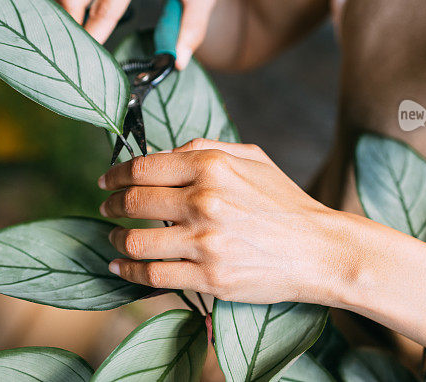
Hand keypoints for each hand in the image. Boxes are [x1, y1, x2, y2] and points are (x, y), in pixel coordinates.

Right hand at [52, 0, 220, 68]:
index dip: (94, 37)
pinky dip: (67, 9)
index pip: (106, 7)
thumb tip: (176, 61)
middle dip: (70, 31)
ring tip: (71, 51)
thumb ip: (192, 29)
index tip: (88, 64)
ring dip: (64, 20)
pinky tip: (75, 31)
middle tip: (74, 62)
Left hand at [98, 138, 346, 304]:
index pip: (144, 167)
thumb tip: (164, 152)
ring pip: (137, 242)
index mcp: (212, 166)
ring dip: (116, 240)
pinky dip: (129, 271)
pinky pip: (153, 276)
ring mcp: (205, 242)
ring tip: (114, 239)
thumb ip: (206, 147)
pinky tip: (121, 266)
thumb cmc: (285, 201)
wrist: (319, 249)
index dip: (116, 175)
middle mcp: (204, 201)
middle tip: (107, 208)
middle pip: (134, 202)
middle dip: (112, 206)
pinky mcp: (209, 278)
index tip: (106, 181)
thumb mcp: (252, 157)